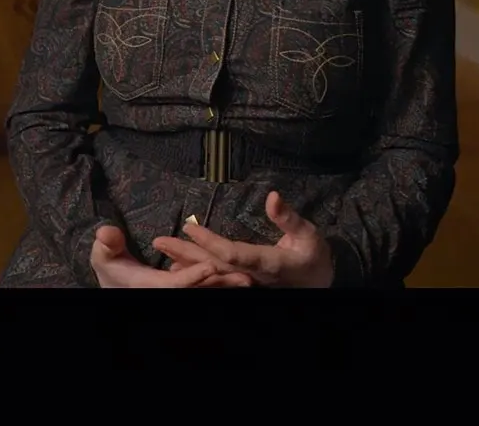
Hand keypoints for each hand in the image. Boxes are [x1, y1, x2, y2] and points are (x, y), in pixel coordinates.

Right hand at [90, 225, 251, 287]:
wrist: (117, 286)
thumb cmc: (110, 269)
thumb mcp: (103, 256)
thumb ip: (107, 244)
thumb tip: (107, 231)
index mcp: (150, 286)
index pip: (175, 284)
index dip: (193, 276)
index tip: (211, 266)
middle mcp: (166, 293)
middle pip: (198, 291)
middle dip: (221, 286)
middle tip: (246, 280)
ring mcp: (176, 294)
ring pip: (205, 291)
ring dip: (226, 286)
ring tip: (250, 281)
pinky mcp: (184, 291)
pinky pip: (203, 288)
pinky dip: (218, 283)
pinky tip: (237, 277)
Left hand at [151, 191, 335, 287]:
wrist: (319, 282)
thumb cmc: (313, 255)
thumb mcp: (308, 234)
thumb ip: (289, 217)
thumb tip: (273, 196)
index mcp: (267, 263)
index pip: (233, 254)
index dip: (210, 242)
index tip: (189, 227)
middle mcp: (252, 276)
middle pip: (213, 265)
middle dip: (186, 253)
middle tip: (159, 241)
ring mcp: (246, 282)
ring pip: (211, 273)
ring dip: (186, 262)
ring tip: (163, 251)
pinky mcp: (242, 283)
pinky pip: (215, 278)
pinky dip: (195, 271)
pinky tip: (177, 265)